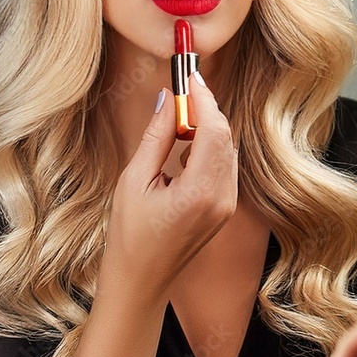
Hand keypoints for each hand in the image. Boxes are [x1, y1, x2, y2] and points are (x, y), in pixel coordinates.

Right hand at [101, 72, 238, 307]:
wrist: (141, 282)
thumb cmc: (129, 236)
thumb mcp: (134, 181)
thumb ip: (156, 136)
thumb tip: (168, 98)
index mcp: (200, 191)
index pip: (214, 129)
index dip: (204, 98)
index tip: (190, 75)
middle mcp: (223, 197)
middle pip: (225, 136)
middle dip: (206, 110)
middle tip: (182, 90)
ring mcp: (228, 204)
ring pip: (227, 149)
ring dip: (208, 129)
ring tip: (178, 122)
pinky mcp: (225, 208)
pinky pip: (224, 166)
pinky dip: (209, 149)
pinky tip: (184, 150)